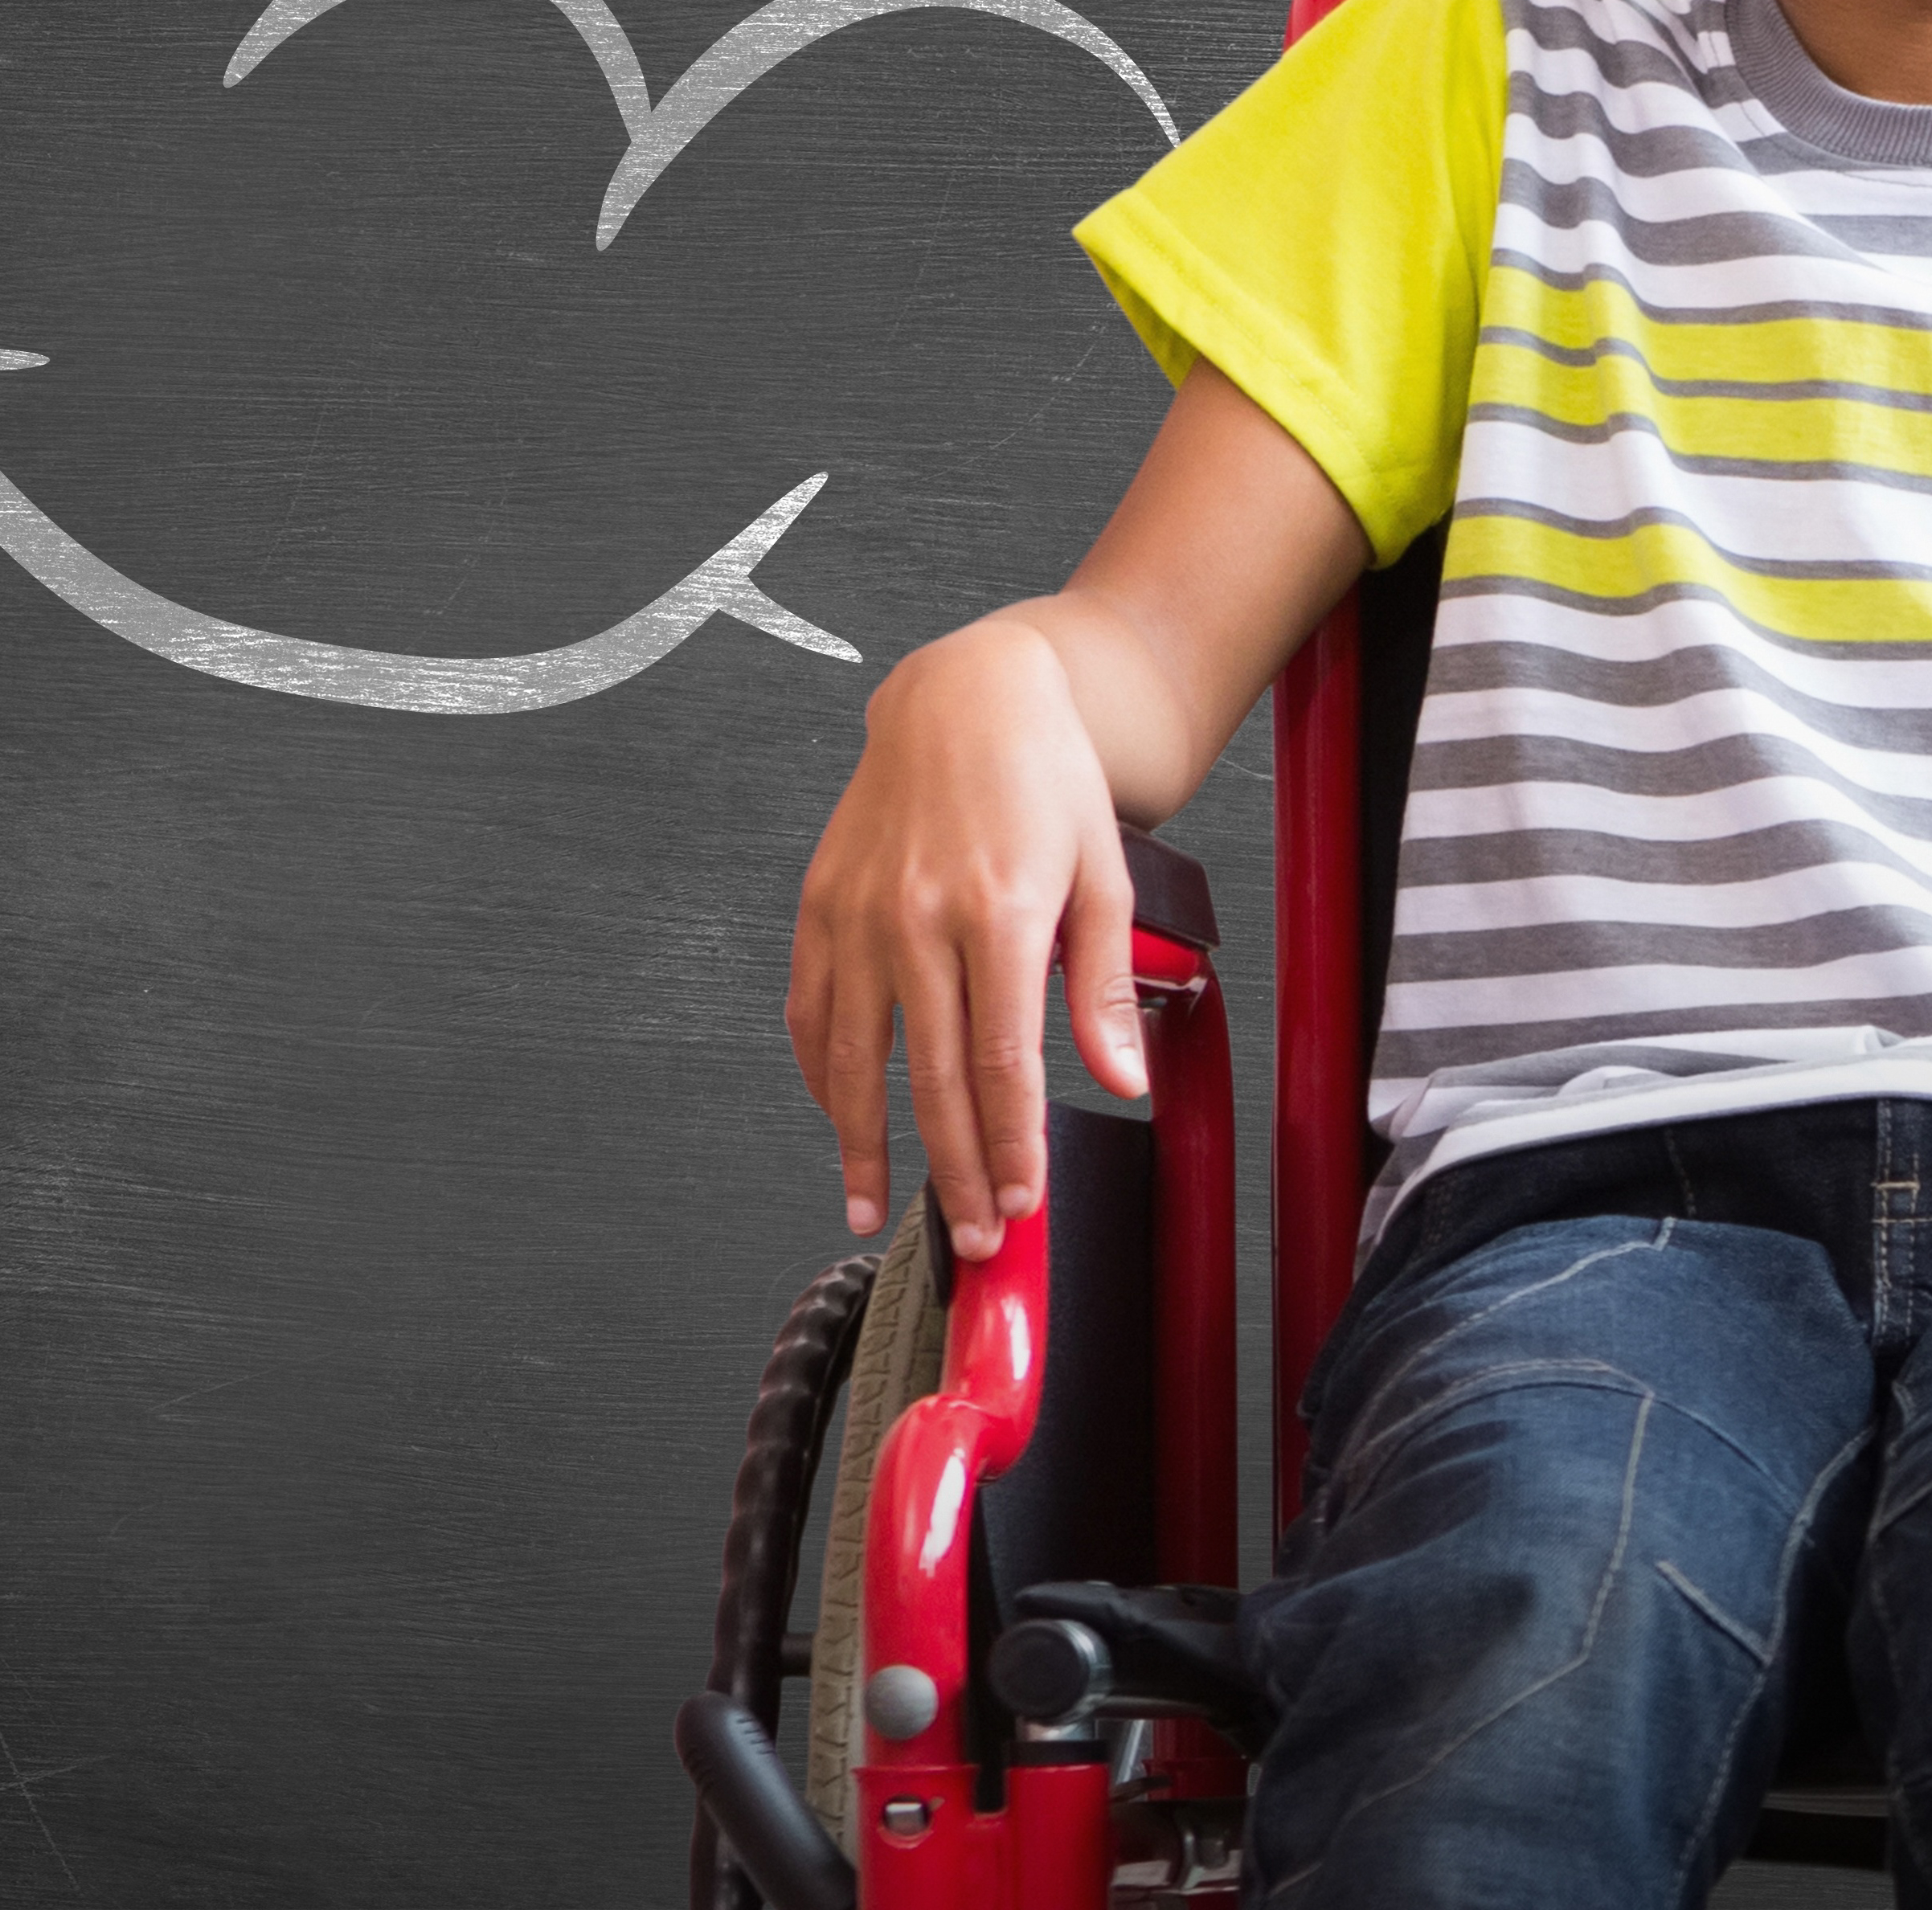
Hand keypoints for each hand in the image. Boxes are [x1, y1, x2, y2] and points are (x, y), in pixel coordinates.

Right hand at [785, 611, 1148, 1260]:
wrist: (966, 697)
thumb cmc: (1044, 778)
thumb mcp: (1104, 874)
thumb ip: (1101, 985)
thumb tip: (1121, 1079)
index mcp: (997, 912)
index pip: (1003, 1064)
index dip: (1011, 1145)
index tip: (1023, 1200)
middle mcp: (916, 918)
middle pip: (932, 1079)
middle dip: (953, 1171)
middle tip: (974, 1234)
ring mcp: (858, 914)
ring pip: (852, 1060)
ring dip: (865, 1145)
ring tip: (874, 1206)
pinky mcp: (820, 905)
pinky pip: (810, 1010)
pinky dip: (819, 1073)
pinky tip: (836, 1117)